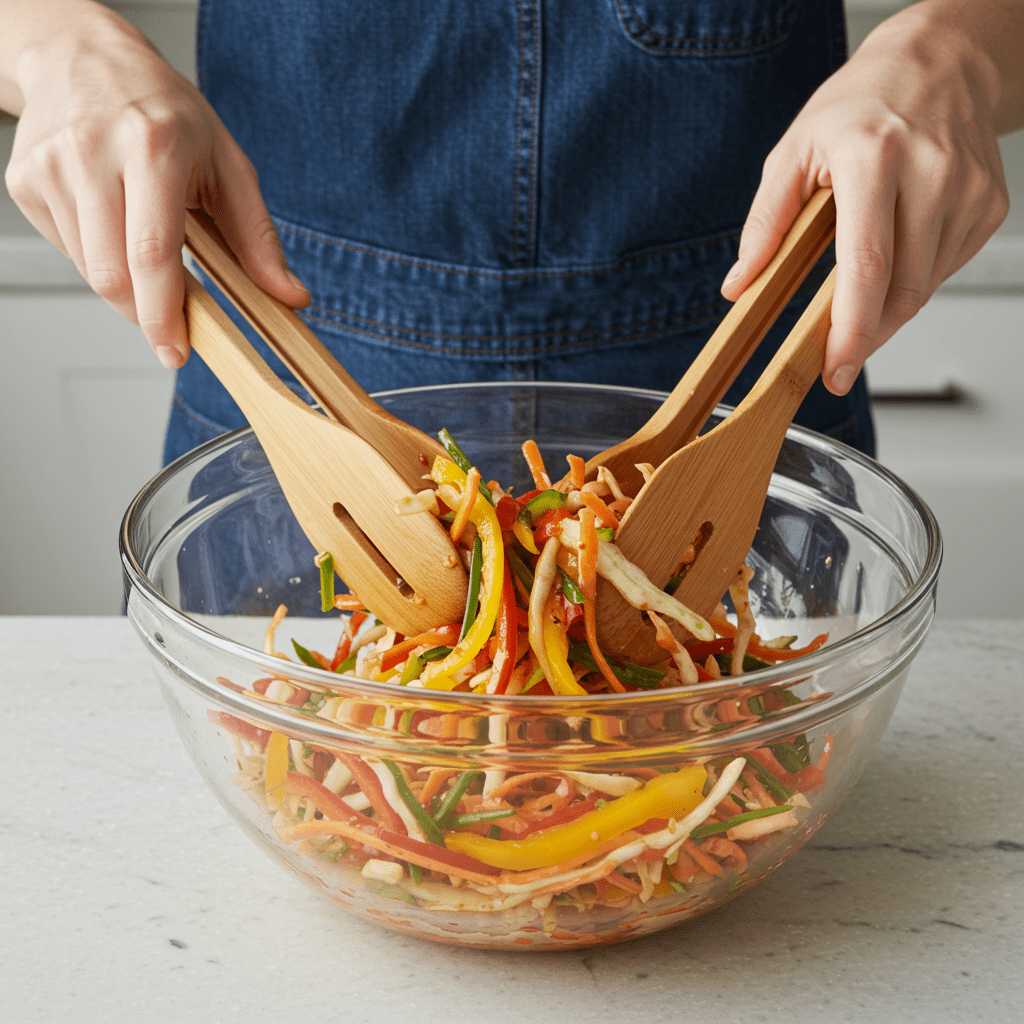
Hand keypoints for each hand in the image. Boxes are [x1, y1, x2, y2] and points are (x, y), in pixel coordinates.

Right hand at [2, 3, 308, 367]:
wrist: (85, 58)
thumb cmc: (165, 113)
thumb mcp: (228, 164)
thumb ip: (258, 238)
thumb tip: (290, 296)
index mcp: (153, 146)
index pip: (153, 251)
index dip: (163, 313)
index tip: (175, 351)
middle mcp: (94, 152)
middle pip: (113, 273)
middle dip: (145, 315)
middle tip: (170, 325)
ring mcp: (50, 165)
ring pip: (89, 270)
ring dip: (125, 285)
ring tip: (145, 249)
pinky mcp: (23, 180)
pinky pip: (68, 251)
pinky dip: (99, 259)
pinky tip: (113, 225)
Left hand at [721, 2, 1015, 395]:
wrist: (940, 62)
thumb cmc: (862, 104)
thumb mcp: (794, 150)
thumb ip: (765, 222)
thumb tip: (739, 284)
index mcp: (874, 158)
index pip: (866, 265)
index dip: (851, 329)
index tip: (835, 369)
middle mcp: (931, 172)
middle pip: (901, 289)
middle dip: (866, 337)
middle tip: (837, 361)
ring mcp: (968, 191)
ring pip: (924, 287)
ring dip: (886, 311)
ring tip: (859, 293)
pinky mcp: (989, 205)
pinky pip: (944, 269)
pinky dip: (912, 281)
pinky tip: (894, 257)